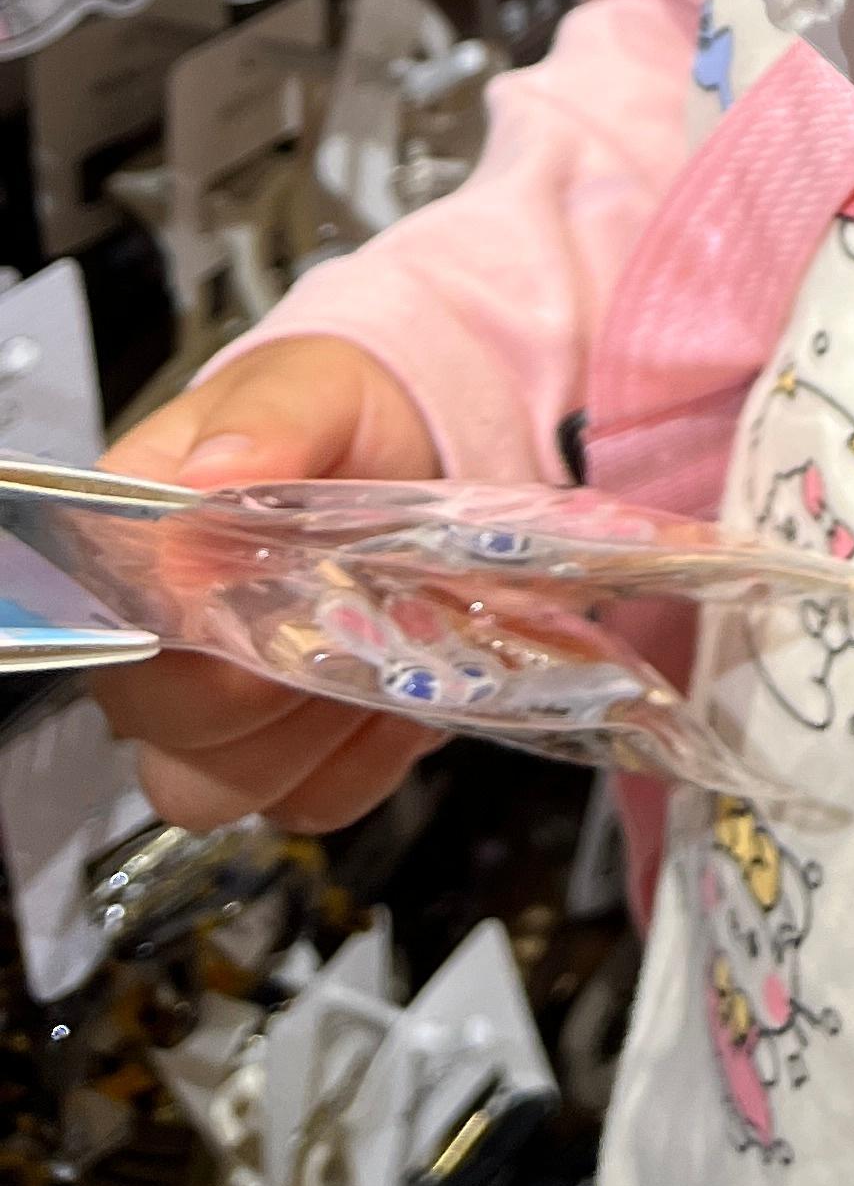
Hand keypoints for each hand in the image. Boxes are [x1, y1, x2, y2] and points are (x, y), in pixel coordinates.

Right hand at [95, 338, 441, 835]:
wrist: (407, 440)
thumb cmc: (331, 410)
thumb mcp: (312, 384)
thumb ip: (272, 420)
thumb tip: (218, 473)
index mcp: (129, 542)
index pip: (115, 624)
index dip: (190, 632)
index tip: (268, 598)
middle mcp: (155, 641)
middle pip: (160, 726)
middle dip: (267, 686)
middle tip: (347, 622)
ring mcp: (216, 709)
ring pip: (220, 788)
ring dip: (314, 732)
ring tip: (381, 653)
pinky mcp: (288, 749)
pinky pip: (306, 801)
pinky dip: (363, 761)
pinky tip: (400, 698)